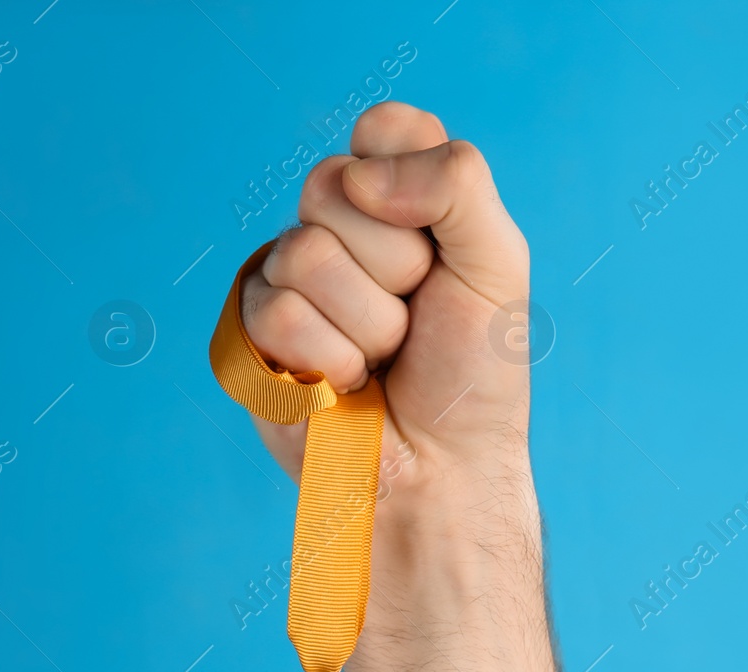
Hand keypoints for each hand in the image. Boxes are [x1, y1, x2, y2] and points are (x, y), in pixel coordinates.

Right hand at [237, 101, 531, 504]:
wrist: (443, 467)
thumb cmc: (473, 374)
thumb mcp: (498, 266)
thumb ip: (457, 185)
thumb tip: (360, 176)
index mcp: (395, 197)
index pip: (386, 129)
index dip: (416, 186)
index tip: (443, 251)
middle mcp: (334, 226)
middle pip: (335, 186)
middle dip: (397, 266)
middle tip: (417, 317)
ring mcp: (285, 276)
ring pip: (306, 255)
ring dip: (369, 325)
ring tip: (385, 358)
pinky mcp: (249, 331)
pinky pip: (279, 315)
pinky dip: (334, 363)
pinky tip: (348, 385)